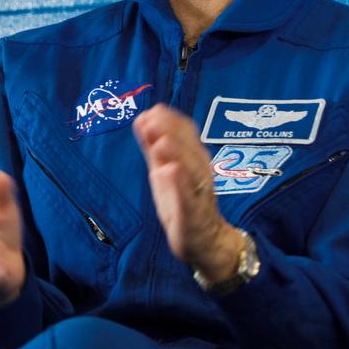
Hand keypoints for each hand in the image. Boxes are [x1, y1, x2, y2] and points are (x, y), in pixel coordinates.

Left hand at [133, 104, 242, 281]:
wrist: (204, 239)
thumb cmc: (182, 199)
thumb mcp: (164, 169)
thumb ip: (154, 146)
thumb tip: (144, 117)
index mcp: (192, 159)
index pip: (186, 134)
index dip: (171, 121)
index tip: (154, 109)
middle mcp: (199, 172)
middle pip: (188, 148)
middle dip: (171, 132)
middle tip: (151, 119)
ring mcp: (198, 194)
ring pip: (191, 171)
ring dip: (177, 155)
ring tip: (161, 143)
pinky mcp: (193, 215)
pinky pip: (188, 199)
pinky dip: (180, 186)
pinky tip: (170, 172)